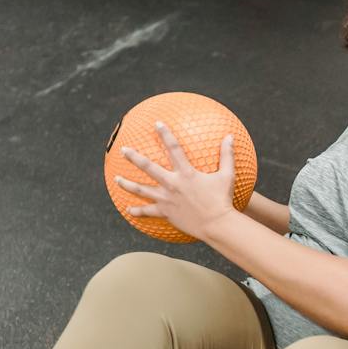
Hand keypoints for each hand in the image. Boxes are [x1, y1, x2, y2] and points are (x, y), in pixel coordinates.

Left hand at [114, 123, 239, 241]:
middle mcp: (172, 184)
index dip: (165, 134)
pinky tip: (128, 211)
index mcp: (186, 173)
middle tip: (123, 149)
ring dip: (127, 184)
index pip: (173, 148)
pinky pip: (148, 212)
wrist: (216, 224)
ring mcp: (166, 199)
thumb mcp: (227, 176)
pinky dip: (138, 212)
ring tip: (116, 179)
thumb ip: (227, 155)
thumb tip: (231, 137)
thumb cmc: (223, 200)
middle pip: (148, 167)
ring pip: (141, 190)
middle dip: (134, 157)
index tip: (157, 124)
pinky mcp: (166, 213)